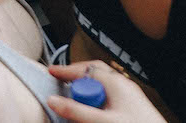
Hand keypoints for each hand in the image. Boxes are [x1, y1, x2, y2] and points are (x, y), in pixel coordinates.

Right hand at [45, 62, 167, 122]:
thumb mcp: (102, 121)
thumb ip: (76, 111)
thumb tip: (54, 101)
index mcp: (116, 83)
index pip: (85, 69)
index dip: (66, 71)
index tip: (52, 72)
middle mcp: (123, 85)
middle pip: (94, 73)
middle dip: (78, 78)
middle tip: (63, 85)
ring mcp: (130, 96)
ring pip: (103, 86)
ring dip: (89, 92)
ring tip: (81, 105)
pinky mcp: (133, 107)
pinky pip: (110, 97)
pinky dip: (98, 101)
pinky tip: (96, 114)